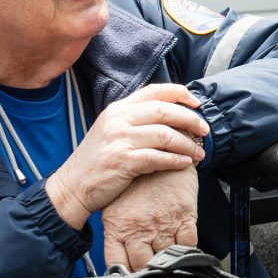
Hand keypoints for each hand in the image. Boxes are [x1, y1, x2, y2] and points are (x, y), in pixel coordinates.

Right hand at [44, 84, 207, 227]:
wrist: (73, 185)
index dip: (180, 94)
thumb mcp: (111, 130)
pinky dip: (175, 160)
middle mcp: (119, 120)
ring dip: (187, 144)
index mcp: (118, 109)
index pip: (155, 91)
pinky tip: (185, 163)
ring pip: (165, 135)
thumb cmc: (97, 160)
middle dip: (190, 120)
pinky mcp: (122, 162)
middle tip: (204, 131)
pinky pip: (158, 157)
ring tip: (198, 153)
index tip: (197, 104)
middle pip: (164, 111)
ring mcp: (120, 140)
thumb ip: (135, 119)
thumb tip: (170, 114)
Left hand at [102, 166, 199, 270]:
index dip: (121, 276)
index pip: (116, 263)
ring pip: (167, 260)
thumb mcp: (116, 204)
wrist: (161, 149)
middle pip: (143, 266)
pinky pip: (189, 245)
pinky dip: (189, 254)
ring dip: (168, 266)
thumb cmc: (137, 177)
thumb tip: (116, 258)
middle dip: (146, 273)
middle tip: (149, 275)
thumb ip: (116, 231)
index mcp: (117, 226)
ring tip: (168, 267)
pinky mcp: (184, 216)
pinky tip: (185, 255)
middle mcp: (139, 228)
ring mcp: (163, 223)